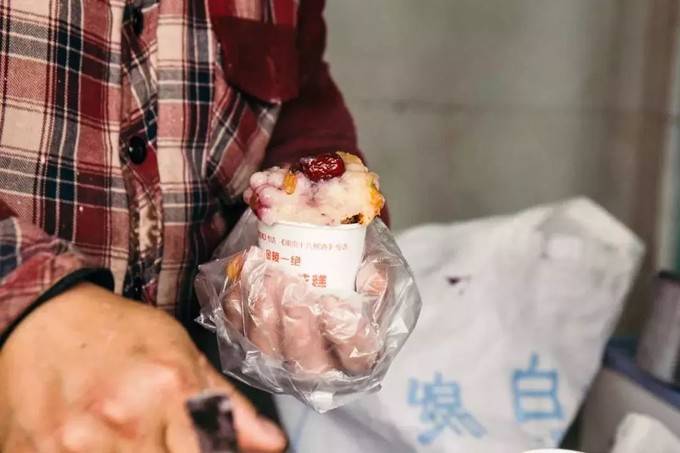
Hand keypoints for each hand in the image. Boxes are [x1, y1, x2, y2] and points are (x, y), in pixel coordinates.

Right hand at [0, 283, 285, 452]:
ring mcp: (79, 442)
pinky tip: (104, 440)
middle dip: (172, 452)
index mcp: (169, 389)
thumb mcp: (182, 354)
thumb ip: (228, 405)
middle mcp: (126, 419)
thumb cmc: (121, 333)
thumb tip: (275, 444)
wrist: (45, 319)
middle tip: (164, 434)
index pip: (212, 451)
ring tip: (134, 434)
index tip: (207, 445)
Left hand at [222, 248, 387, 374]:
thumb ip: (379, 277)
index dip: (343, 332)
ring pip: (265, 348)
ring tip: (266, 272)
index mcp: (358, 356)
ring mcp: (281, 359)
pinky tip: (245, 270)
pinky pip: (237, 328)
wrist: (323, 270)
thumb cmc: (354, 278)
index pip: (357, 355)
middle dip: (295, 323)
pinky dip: (236, 300)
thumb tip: (370, 276)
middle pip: (305, 361)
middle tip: (290, 284)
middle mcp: (319, 367)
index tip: (332, 301)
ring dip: (262, 309)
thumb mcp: (378, 274)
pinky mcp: (249, 343)